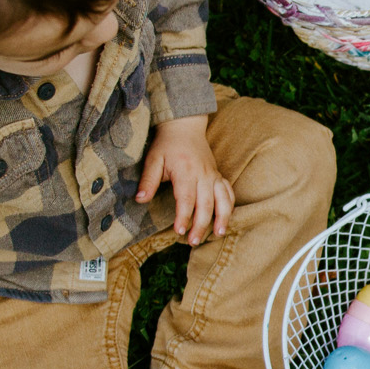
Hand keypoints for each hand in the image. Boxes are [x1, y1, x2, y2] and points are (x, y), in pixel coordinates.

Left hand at [137, 115, 233, 245]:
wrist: (184, 126)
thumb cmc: (167, 144)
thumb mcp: (153, 159)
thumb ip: (148, 180)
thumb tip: (140, 199)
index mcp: (185, 171)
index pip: (186, 198)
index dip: (184, 216)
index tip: (179, 231)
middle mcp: (203, 174)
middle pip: (206, 203)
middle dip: (201, 224)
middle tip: (193, 241)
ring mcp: (213, 175)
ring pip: (222, 199)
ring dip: (222, 217)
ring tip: (219, 234)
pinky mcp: (218, 175)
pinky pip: (228, 192)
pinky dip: (229, 206)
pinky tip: (226, 219)